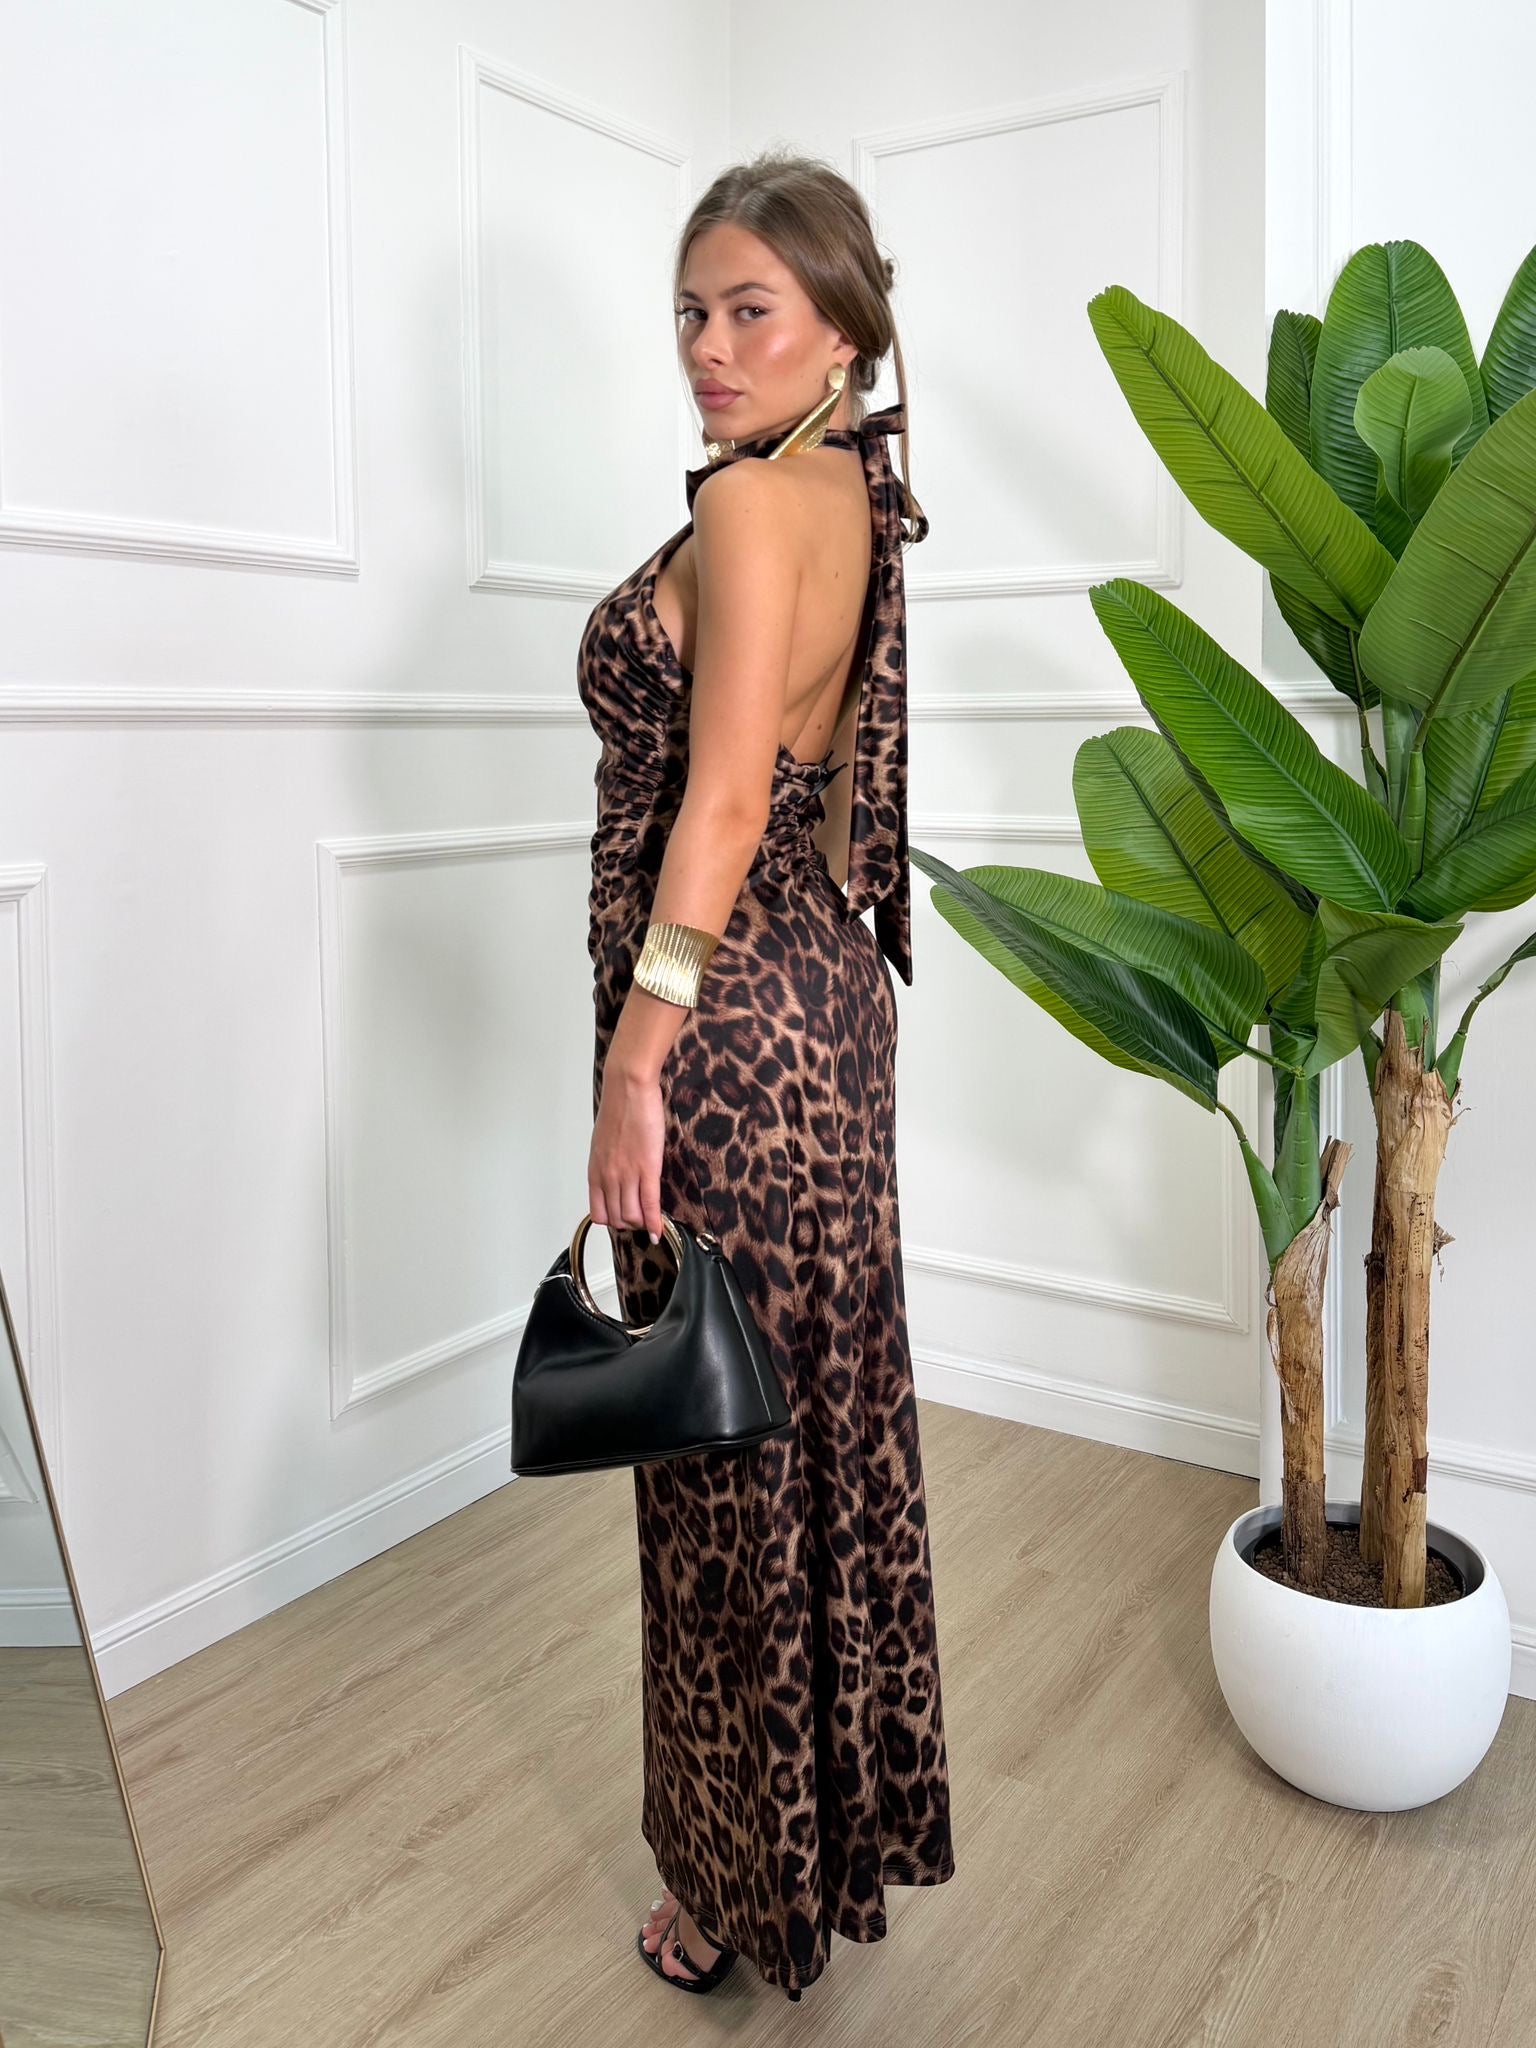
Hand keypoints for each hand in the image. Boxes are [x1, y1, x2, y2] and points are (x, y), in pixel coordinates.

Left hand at [589, 1063, 666, 1243]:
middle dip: (629, 1224)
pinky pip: (649, 1205)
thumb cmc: (618, 1109)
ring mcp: (626, 1175)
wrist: (628, 1089)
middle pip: (616, 1218)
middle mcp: (607, 1178)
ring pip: (632, 1216)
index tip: (624, 1220)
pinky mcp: (647, 1169)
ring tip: (651, 1221)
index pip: (599, 1213)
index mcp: (595, 1171)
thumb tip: (615, 1174)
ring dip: (642, 1223)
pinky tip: (658, 1232)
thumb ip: (607, 1163)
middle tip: (641, 1220)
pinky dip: (654, 1223)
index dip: (613, 1221)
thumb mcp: (604, 1142)